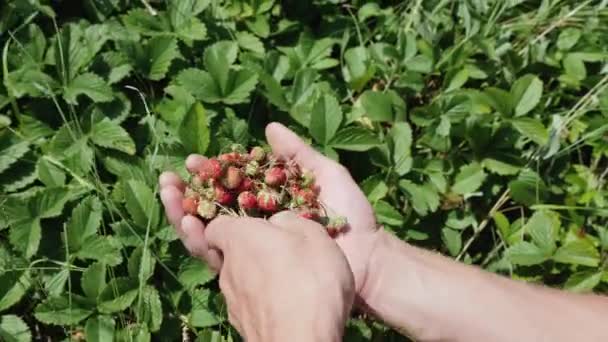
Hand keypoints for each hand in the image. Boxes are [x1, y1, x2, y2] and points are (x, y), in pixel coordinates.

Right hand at [159, 122, 380, 303]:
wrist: (365, 255)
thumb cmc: (350, 215)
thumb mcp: (326, 174)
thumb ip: (297, 153)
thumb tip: (270, 127)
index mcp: (269, 202)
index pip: (230, 185)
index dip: (209, 174)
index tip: (192, 160)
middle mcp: (257, 224)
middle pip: (213, 208)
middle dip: (186, 193)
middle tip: (168, 178)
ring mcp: (254, 248)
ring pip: (209, 231)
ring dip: (182, 213)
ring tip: (167, 194)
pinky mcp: (253, 270)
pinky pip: (220, 256)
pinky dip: (200, 240)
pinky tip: (187, 223)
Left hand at [202, 212, 354, 340]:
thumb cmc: (310, 280)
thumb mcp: (313, 236)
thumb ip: (291, 222)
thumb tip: (277, 222)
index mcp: (239, 237)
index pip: (216, 226)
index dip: (229, 224)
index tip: (246, 225)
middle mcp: (227, 268)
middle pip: (229, 254)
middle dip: (247, 252)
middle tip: (275, 253)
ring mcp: (232, 301)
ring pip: (239, 281)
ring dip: (256, 278)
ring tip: (288, 281)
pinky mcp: (242, 326)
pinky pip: (250, 305)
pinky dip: (263, 302)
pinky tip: (286, 304)